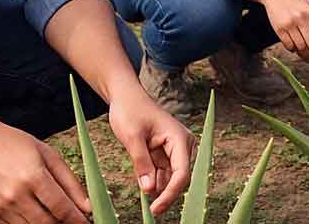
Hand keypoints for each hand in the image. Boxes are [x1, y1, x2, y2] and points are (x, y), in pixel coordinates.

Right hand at [0, 119, 91, 222]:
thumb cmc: (13, 144)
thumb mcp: (47, 154)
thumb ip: (70, 182)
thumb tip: (88, 205)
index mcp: (33, 177)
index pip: (61, 208)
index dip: (78, 220)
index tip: (86, 222)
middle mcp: (15, 195)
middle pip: (48, 223)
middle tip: (73, 219)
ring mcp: (0, 207)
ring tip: (54, 214)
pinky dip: (28, 223)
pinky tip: (34, 212)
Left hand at [108, 98, 194, 214]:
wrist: (126, 97)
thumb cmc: (130, 110)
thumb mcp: (131, 136)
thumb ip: (141, 163)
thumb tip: (149, 190)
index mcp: (179, 138)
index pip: (182, 173)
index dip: (171, 194)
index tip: (155, 209)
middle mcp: (182, 145)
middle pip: (179, 179)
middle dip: (165, 194)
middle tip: (150, 211)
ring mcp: (175, 150)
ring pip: (170, 179)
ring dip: (158, 189)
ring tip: (143, 193)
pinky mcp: (166, 154)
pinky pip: (162, 174)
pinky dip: (153, 182)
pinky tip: (144, 185)